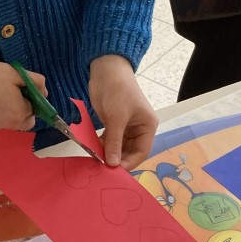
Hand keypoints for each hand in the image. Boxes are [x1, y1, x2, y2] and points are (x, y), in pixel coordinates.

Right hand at [0, 59, 46, 136]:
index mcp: (20, 113)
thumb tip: (45, 92)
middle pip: (26, 121)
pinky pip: (0, 128)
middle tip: (11, 95)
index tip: (19, 89)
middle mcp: (11, 126)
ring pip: (13, 126)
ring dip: (12, 117)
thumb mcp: (15, 73)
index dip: (29, 98)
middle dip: (24, 111)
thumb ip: (36, 81)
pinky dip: (0, 121)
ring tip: (0, 100)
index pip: (35, 109)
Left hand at [89, 54, 157, 170]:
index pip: (142, 151)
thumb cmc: (117, 90)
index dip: (129, 162)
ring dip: (108, 153)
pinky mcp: (113, 123)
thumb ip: (115, 141)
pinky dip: (102, 146)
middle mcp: (139, 128)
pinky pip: (109, 140)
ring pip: (118, 147)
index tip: (115, 172)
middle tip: (103, 169)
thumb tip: (113, 164)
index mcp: (147, 126)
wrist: (106, 69)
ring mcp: (125, 126)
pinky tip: (93, 151)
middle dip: (118, 159)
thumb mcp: (117, 117)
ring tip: (96, 162)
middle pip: (130, 151)